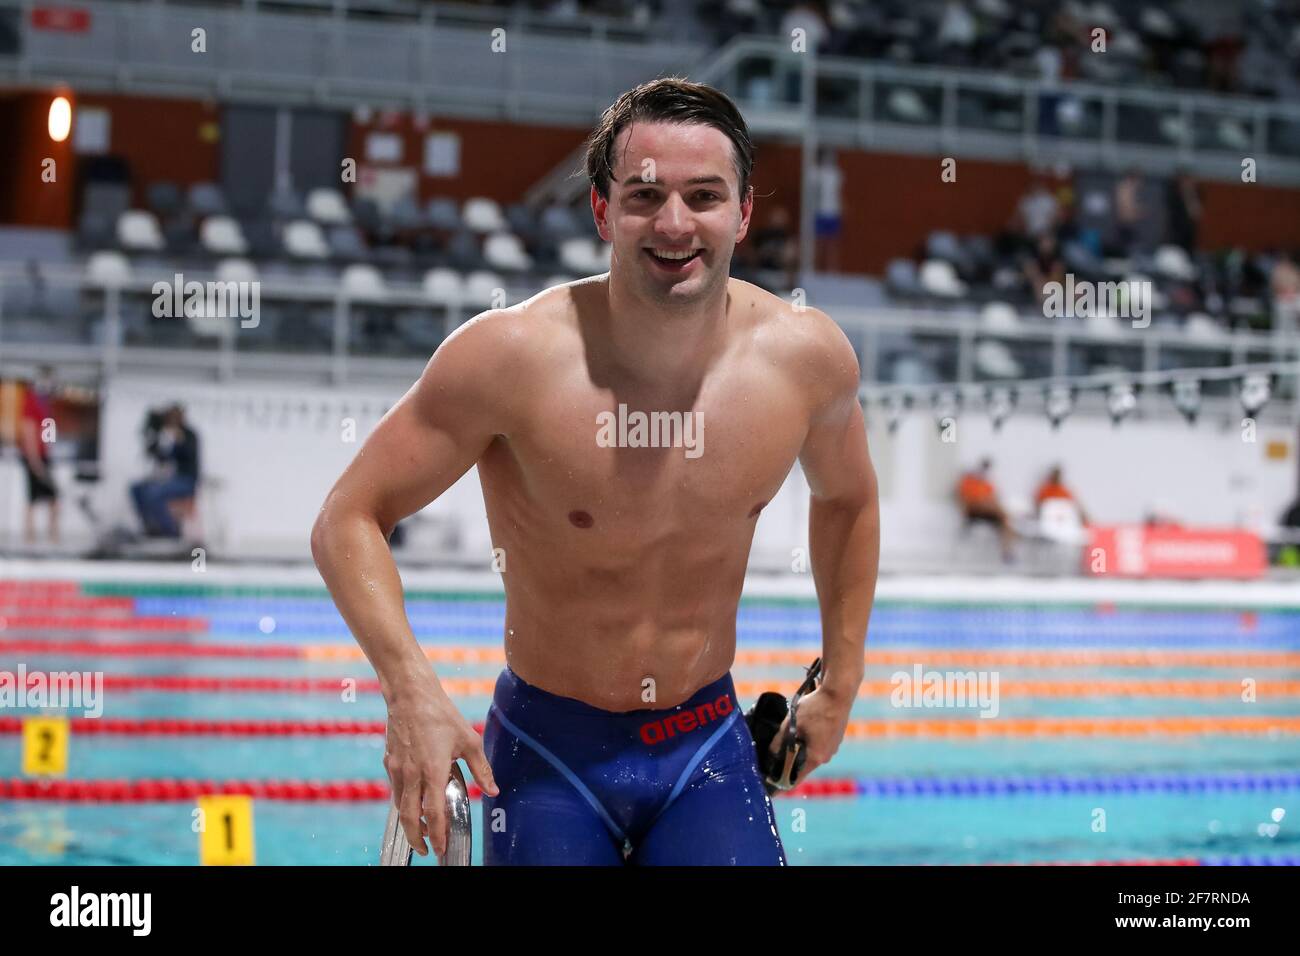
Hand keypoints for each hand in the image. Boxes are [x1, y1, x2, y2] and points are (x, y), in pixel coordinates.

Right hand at [383, 676, 497, 856]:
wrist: (410, 694)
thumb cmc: (441, 715)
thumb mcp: (469, 740)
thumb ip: (481, 769)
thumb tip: (492, 790)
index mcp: (432, 771)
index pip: (433, 813)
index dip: (437, 835)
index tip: (441, 848)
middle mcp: (411, 774)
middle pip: (409, 818)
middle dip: (417, 839)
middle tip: (426, 850)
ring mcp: (397, 769)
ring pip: (399, 806)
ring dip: (410, 822)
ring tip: (423, 829)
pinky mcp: (389, 762)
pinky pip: (395, 790)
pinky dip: (403, 802)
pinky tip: (413, 801)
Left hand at [768, 683, 853, 782]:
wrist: (839, 692)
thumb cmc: (815, 709)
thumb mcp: (791, 724)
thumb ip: (779, 742)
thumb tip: (770, 755)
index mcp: (816, 758)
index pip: (796, 778)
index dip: (781, 781)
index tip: (769, 781)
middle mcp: (826, 756)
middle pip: (802, 765)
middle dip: (788, 760)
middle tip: (773, 753)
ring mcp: (833, 746)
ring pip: (810, 752)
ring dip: (799, 747)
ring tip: (788, 733)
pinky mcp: (835, 737)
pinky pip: (818, 743)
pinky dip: (808, 739)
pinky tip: (803, 725)